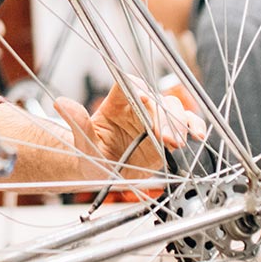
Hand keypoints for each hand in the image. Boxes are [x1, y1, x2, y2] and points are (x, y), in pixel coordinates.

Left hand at [53, 77, 205, 179]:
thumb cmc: (90, 157)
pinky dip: (194, 126)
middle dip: (163, 115)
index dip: (140, 91)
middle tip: (164, 137)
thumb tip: (61, 103)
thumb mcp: (82, 144)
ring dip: (179, 123)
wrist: (101, 174)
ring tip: (177, 142)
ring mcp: (154, 120)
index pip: (130, 86)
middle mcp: (137, 108)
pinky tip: (199, 134)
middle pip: (156, 98)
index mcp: (115, 104)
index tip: (145, 101)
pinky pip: (185, 124)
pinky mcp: (167, 134)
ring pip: (173, 109)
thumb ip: (78, 124)